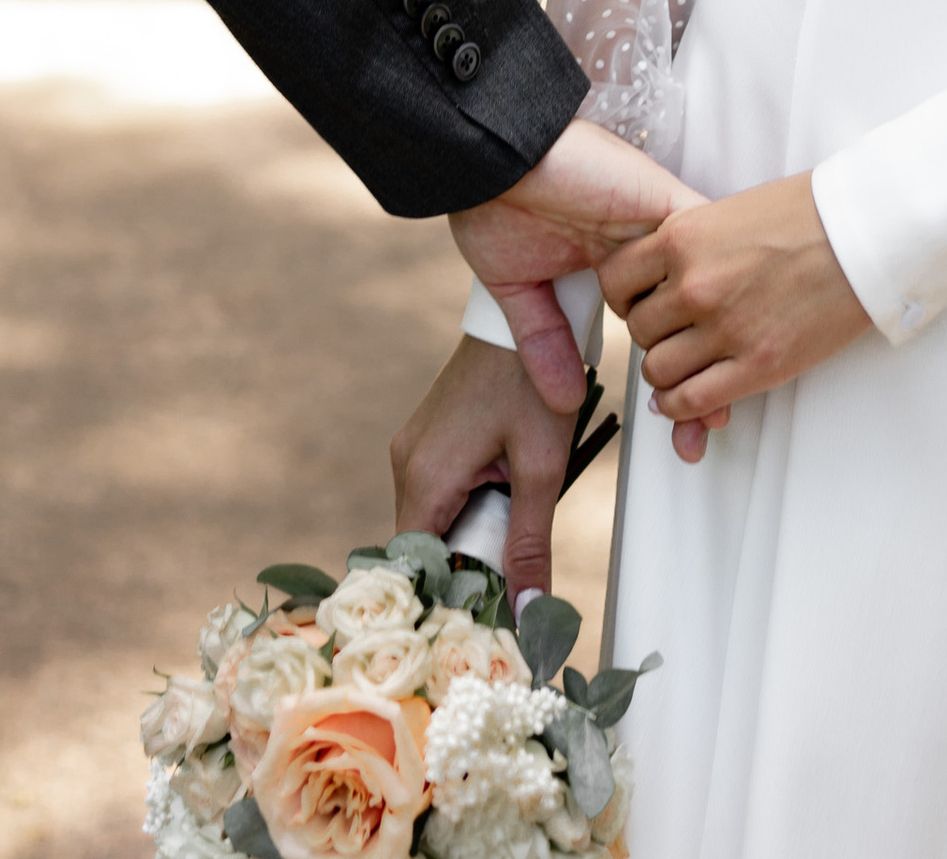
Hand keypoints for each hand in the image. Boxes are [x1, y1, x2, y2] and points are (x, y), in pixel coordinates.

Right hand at [390, 337, 574, 606]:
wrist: (523, 322)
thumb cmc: (534, 386)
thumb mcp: (541, 468)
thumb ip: (530, 544)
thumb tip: (528, 614)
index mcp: (425, 474)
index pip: (411, 566)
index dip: (441, 600)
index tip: (475, 624)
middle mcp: (405, 462)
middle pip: (420, 548)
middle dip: (459, 574)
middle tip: (505, 590)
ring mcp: (411, 448)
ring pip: (428, 524)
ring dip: (464, 542)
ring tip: (508, 546)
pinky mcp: (424, 439)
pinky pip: (434, 496)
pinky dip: (461, 514)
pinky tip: (497, 511)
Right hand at [453, 118, 702, 409]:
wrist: (488, 157)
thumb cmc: (493, 202)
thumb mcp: (518, 288)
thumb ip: (545, 340)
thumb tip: (565, 399)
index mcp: (612, 261)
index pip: (660, 324)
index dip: (677, 374)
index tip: (688, 426)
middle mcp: (641, 246)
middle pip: (692, 314)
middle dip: (706, 375)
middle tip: (705, 428)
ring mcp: (655, 225)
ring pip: (708, 287)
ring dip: (714, 344)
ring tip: (714, 405)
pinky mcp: (663, 203)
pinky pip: (710, 241)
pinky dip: (719, 284)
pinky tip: (729, 334)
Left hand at [600, 172, 868, 460]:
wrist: (859, 235)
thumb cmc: (805, 215)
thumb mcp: (726, 212)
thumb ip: (688, 244)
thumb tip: (664, 274)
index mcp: (681, 238)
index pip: (615, 279)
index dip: (624, 295)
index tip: (638, 300)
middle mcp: (694, 285)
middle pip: (638, 329)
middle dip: (651, 334)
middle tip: (671, 333)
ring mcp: (724, 328)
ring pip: (659, 369)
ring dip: (666, 372)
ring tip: (683, 364)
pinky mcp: (757, 365)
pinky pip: (693, 399)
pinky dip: (681, 407)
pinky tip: (685, 400)